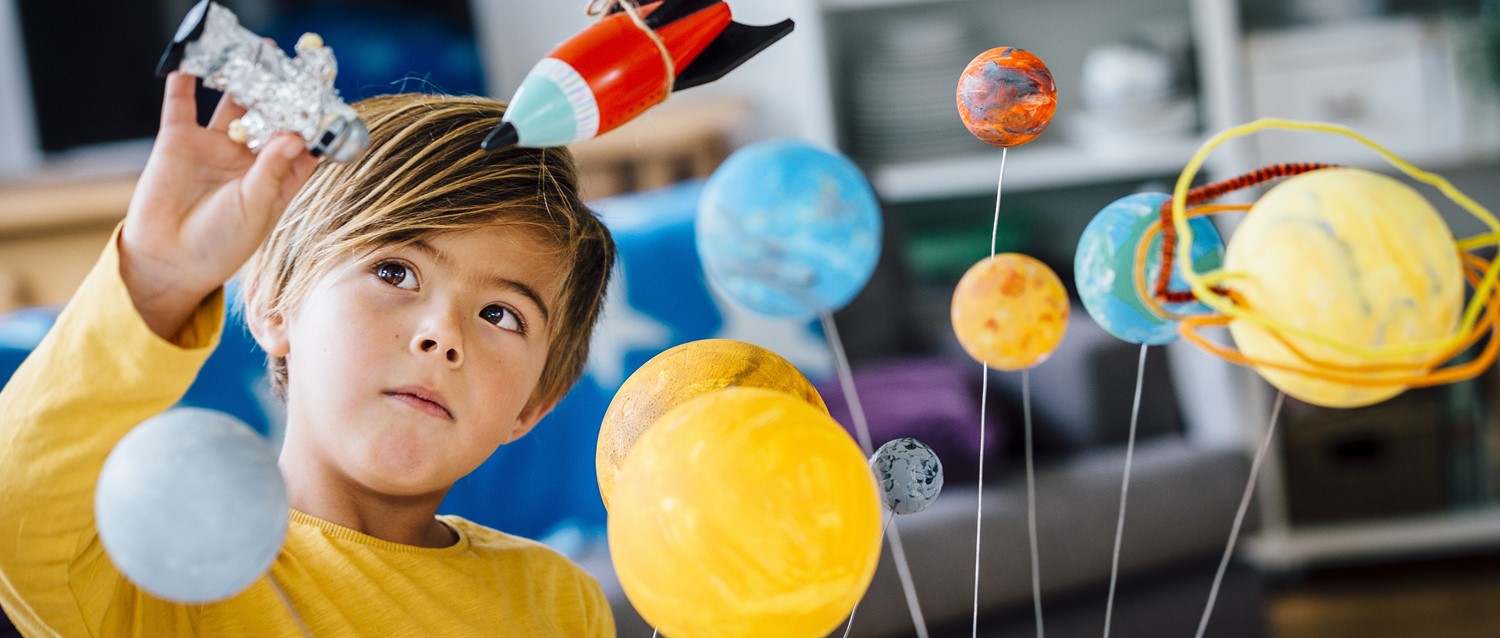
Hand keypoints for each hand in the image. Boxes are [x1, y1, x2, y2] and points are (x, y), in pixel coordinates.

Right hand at [120, 72, 316, 339]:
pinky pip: (182, 104)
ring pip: (232, 104)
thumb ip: (272, 172)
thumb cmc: (220, 245)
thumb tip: (294, 136)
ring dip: (243, 79)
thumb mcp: (254, 210)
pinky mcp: (178, 141)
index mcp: (277, 178)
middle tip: (294, 65)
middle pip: (269, 115)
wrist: (167, 261)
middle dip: (281, 92)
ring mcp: (214, 146)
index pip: (301, 142)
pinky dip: (185, 82)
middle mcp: (248, 158)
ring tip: (258, 50)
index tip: (327, 99)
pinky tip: (192, 61)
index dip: (314, 122)